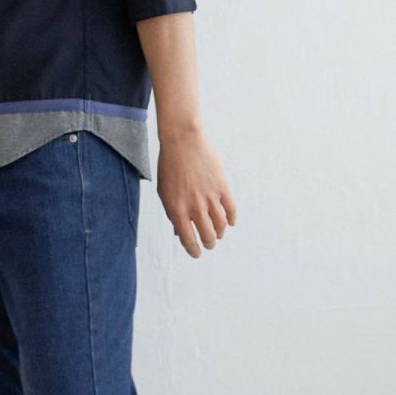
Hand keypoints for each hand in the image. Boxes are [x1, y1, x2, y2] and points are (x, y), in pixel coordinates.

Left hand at [156, 127, 236, 257]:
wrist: (183, 141)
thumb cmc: (170, 166)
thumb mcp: (164, 192)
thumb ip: (172, 213)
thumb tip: (179, 232)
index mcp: (177, 210)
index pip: (188, 240)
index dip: (193, 250)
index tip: (196, 253)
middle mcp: (195, 207)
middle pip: (207, 236)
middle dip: (209, 244)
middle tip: (209, 244)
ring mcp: (210, 197)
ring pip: (221, 226)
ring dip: (220, 233)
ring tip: (218, 234)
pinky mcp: (222, 187)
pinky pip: (231, 210)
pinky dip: (231, 219)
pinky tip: (229, 222)